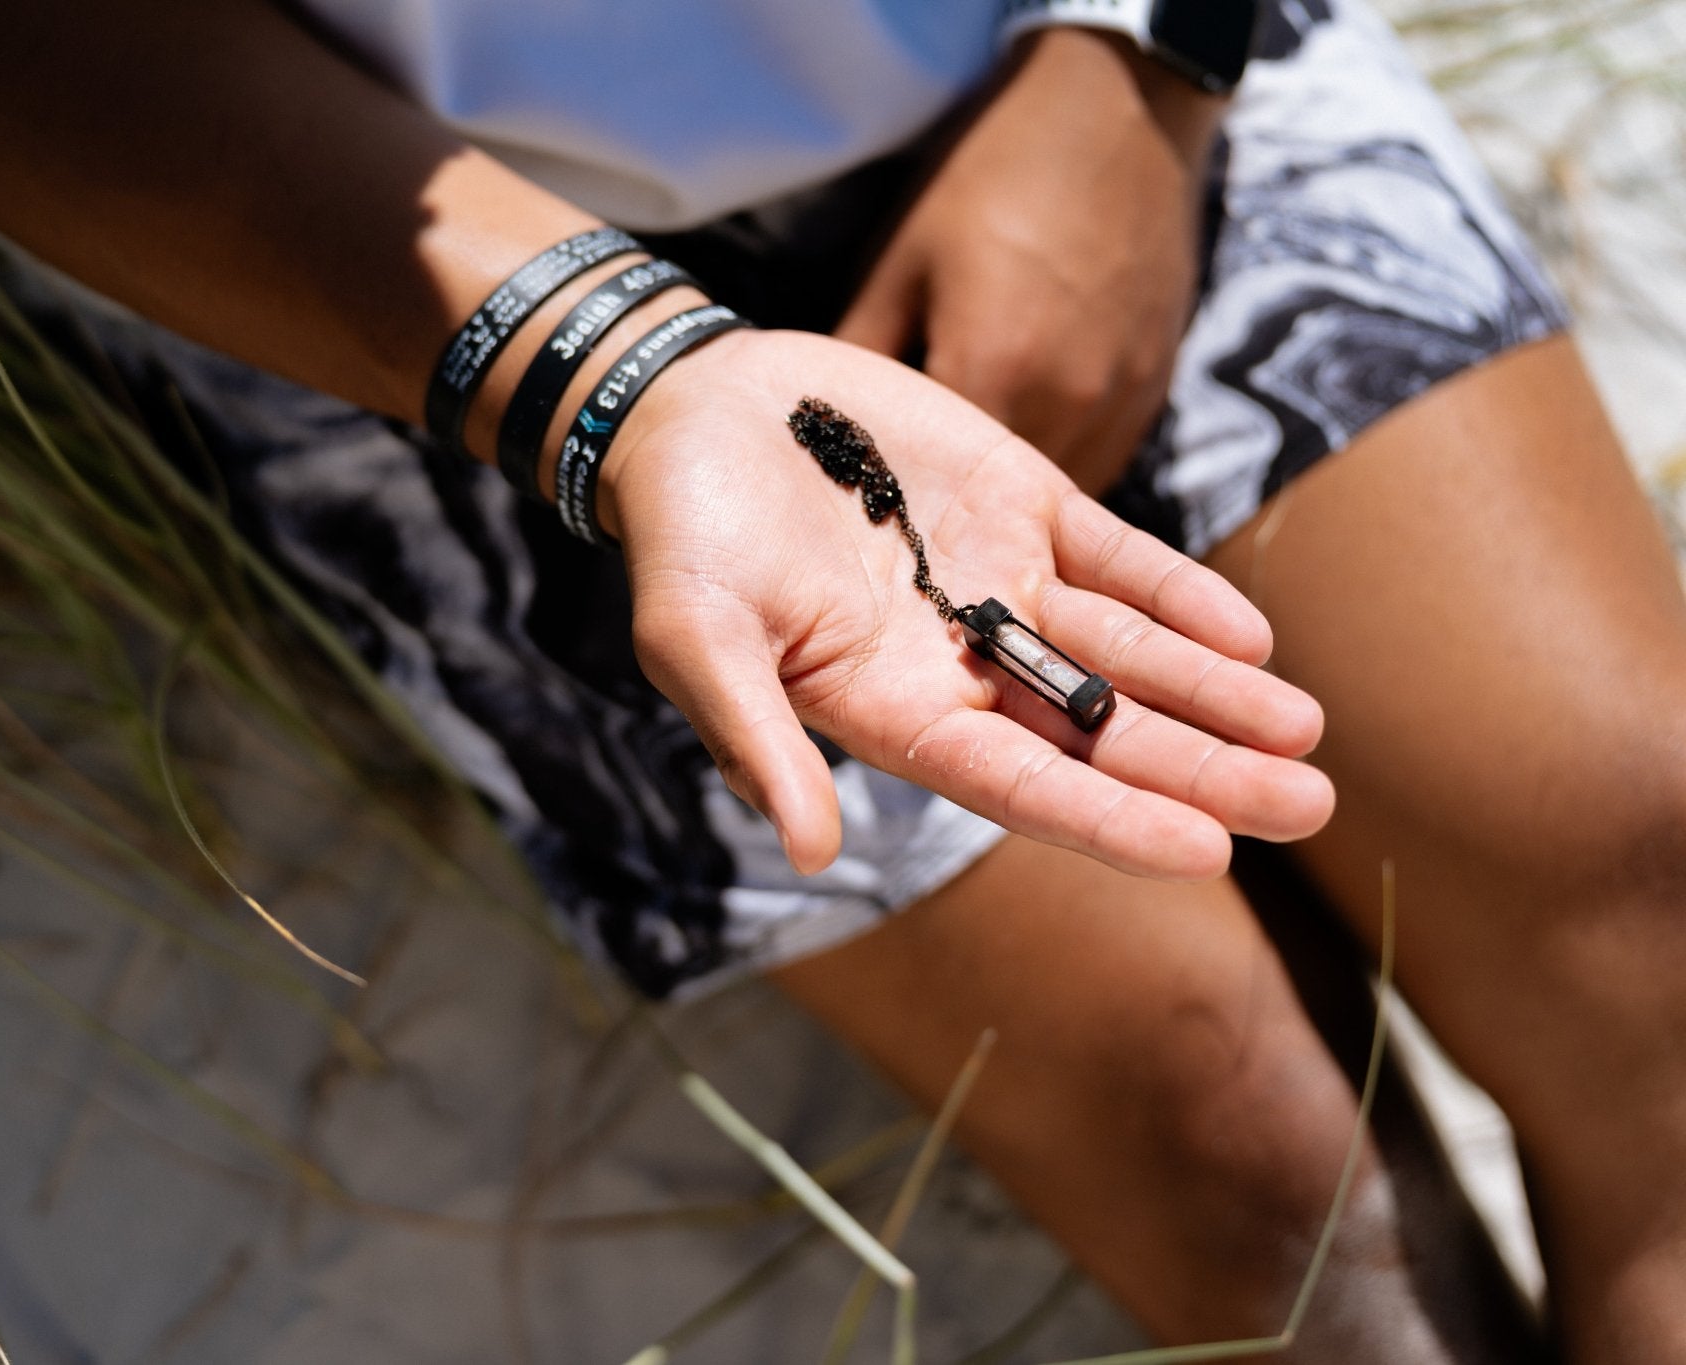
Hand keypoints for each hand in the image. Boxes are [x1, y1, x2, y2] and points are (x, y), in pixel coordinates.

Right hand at [599, 329, 1331, 879]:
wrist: (699, 408)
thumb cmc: (682, 536)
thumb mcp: (695, 637)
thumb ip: (755, 738)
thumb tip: (810, 851)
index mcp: (894, 713)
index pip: (1017, 783)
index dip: (1108, 817)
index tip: (1203, 852)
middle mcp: (963, 665)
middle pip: (1100, 732)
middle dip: (1200, 769)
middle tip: (1305, 808)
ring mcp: (1002, 582)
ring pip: (1128, 651)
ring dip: (1215, 692)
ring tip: (1307, 733)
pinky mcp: (1024, 504)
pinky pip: (1119, 557)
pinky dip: (1181, 594)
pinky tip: (1250, 637)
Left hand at [836, 30, 1221, 496]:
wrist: (1115, 114)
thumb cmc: (989, 179)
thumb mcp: (899, 261)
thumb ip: (860, 354)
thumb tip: (815, 428)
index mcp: (994, 371)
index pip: (936, 486)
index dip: (900, 494)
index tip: (867, 492)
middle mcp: (1067, 403)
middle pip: (1003, 510)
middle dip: (957, 511)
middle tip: (915, 496)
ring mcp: (1121, 402)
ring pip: (1058, 497)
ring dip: (1013, 503)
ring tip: (969, 481)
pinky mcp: (1155, 392)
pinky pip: (1099, 463)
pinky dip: (1056, 465)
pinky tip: (1024, 440)